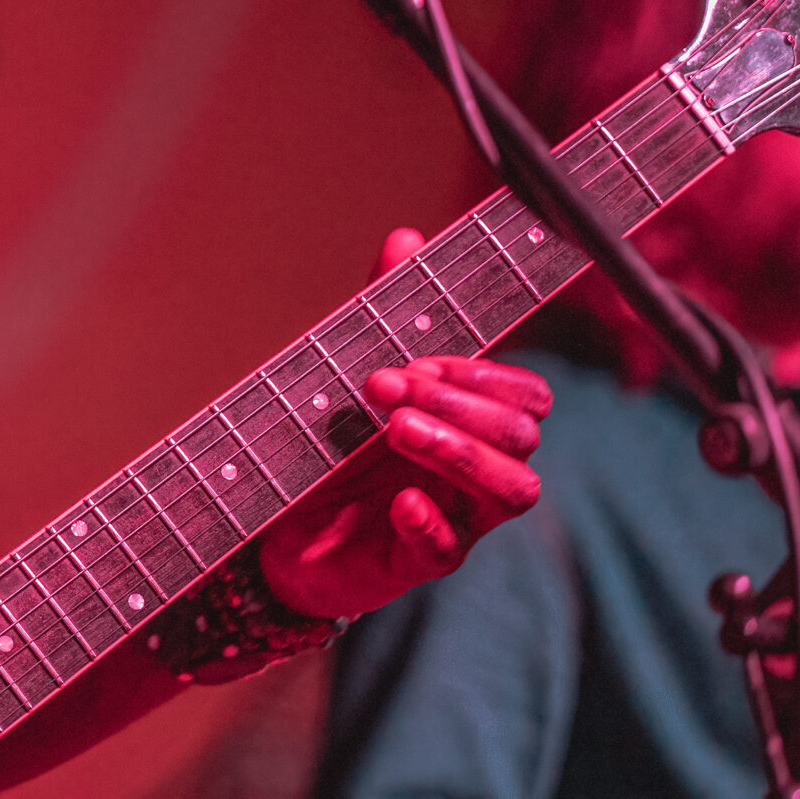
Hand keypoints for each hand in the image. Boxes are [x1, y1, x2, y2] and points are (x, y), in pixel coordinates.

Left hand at [253, 227, 551, 620]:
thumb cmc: (330, 444)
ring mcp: (455, 517)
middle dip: (460, 404)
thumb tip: (407, 237)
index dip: (486, 376)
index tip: (419, 361)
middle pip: (524, 437)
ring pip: (514, 492)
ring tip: (397, 429)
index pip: (526, 396)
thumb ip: (384, 310)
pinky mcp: (417, 561)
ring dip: (460, 453)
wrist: (273, 522)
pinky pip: (450, 550)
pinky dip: (431, 521)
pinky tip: (400, 500)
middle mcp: (475, 470)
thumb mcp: (350, 368)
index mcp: (469, 422)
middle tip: (387, 388)